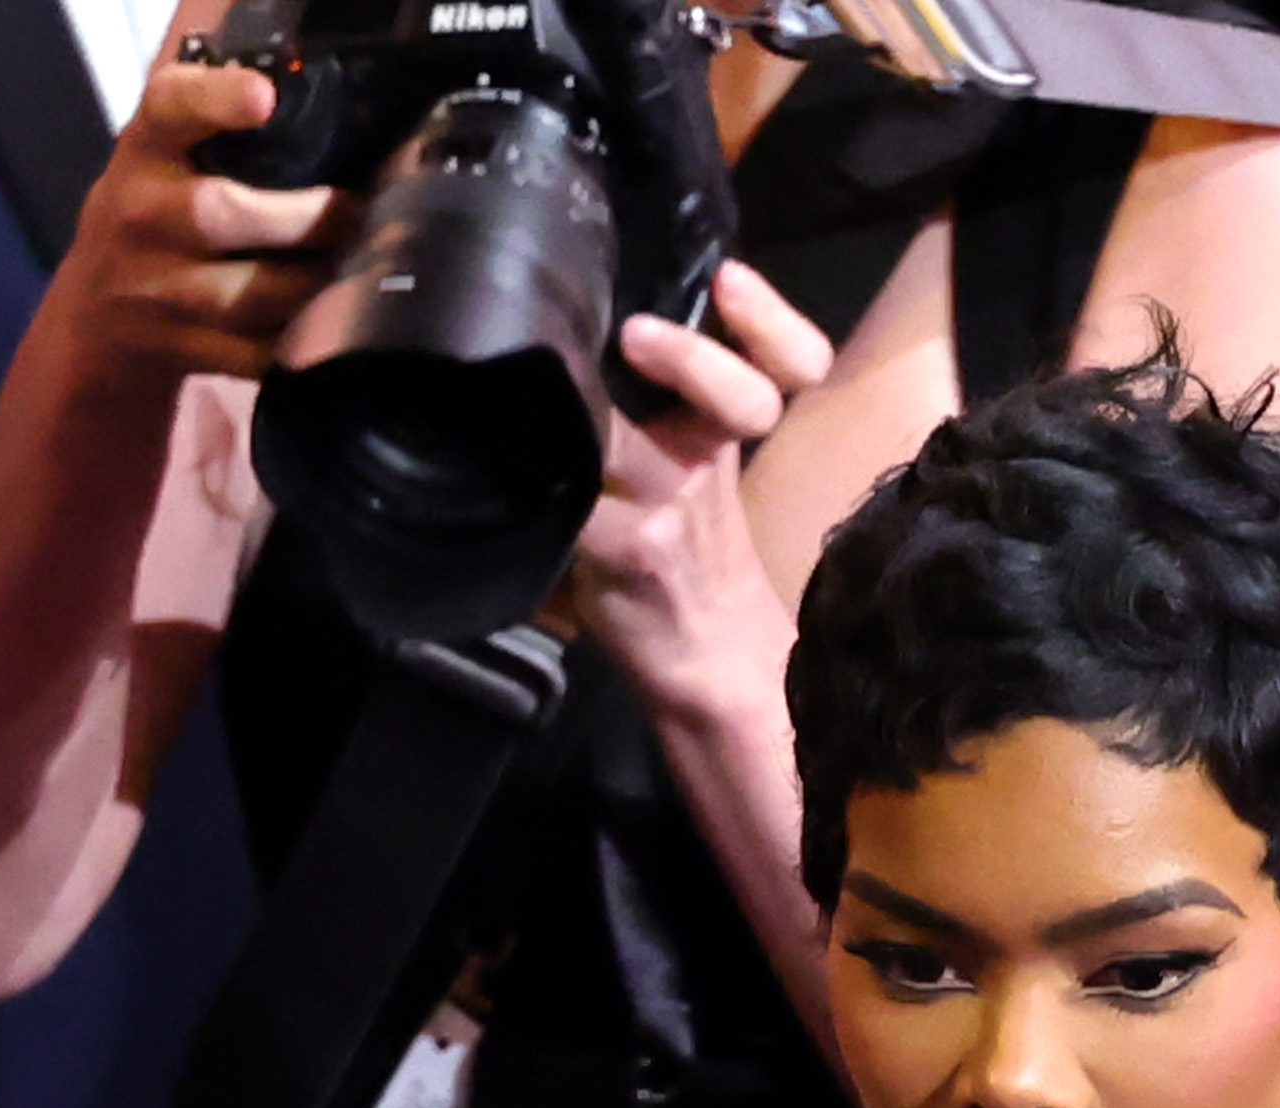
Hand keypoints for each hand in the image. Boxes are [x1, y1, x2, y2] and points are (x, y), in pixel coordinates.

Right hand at [55, 41, 350, 383]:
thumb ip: (213, 100)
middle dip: (302, 217)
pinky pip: (253, 352)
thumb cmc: (159, 201)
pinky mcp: (180, 347)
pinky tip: (331, 319)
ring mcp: (155, 288)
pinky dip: (299, 340)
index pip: (170, 107)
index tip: (263, 98)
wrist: (101, 306)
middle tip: (360, 211)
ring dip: (313, 283)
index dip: (216, 100)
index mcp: (146, 146)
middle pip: (219, 213)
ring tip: (360, 264)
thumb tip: (295, 56)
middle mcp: (141, 214)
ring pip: (247, 295)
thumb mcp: (165, 142)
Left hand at [563, 263, 831, 700]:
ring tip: (547, 397)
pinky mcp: (623, 552)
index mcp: (723, 428)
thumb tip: (561, 321)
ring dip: (586, 420)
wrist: (706, 656)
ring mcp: (667, 509)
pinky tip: (495, 461)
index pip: (784, 364)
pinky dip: (528, 478)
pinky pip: (570, 504)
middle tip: (636, 332)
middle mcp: (706, 459)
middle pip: (739, 401)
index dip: (769, 322)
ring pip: (629, 447)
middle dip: (693, 360)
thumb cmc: (687, 550)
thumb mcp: (696, 464)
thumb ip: (659, 400)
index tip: (731, 279)